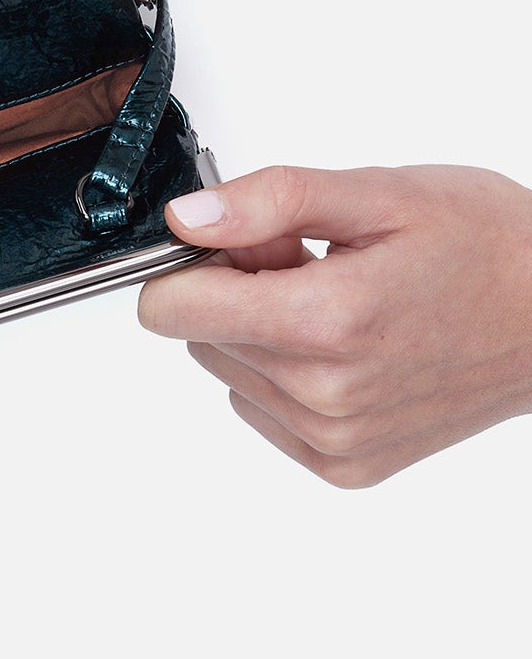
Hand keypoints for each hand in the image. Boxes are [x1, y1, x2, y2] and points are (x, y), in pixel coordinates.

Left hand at [138, 165, 531, 485]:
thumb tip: (186, 220)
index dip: (192, 263)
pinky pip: (262, 409)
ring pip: (229, 370)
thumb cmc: (486, 247)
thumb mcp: (375, 194)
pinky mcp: (345, 463)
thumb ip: (266, 202)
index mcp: (325, 323)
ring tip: (340, 300)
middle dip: (238, 290)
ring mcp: (335, 438)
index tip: (238, 242)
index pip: (172, 309)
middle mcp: (324, 394)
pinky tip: (347, 345)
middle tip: (312, 262)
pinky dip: (286, 373)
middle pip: (199, 334)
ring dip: (264, 331)